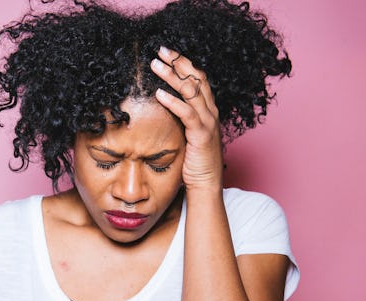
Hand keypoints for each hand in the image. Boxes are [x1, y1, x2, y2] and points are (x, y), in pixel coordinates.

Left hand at [150, 46, 223, 191]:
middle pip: (196, 78)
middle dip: (178, 62)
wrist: (205, 184)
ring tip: (155, 65)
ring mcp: (208, 122)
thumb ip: (179, 117)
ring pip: (191, 91)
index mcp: (208, 109)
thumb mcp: (186, 133)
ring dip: (172, 76)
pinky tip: (159, 94)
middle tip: (160, 50)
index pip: (198, 78)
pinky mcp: (202, 136)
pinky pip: (187, 113)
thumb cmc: (193, 161)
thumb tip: (160, 103)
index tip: (166, 53)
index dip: (183, 63)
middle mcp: (211, 112)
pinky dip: (173, 101)